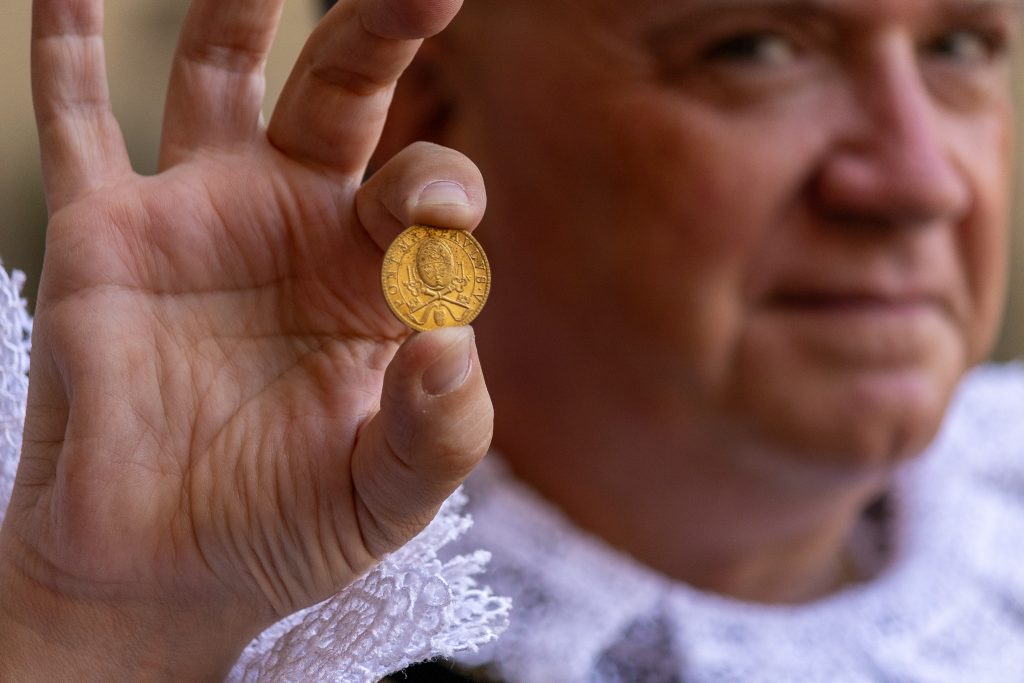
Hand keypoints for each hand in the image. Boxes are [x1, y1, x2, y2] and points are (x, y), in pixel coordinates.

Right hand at [0, 0, 490, 678]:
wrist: (164, 573)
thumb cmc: (287, 529)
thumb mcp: (388, 496)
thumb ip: (442, 429)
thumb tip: (453, 339)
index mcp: (375, 279)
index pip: (423, 198)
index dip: (439, 191)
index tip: (435, 227)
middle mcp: (295, 226)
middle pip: (344, 94)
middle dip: (380, 31)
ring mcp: (199, 217)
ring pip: (221, 74)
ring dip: (243, 2)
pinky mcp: (102, 232)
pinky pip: (76, 119)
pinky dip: (64, 45)